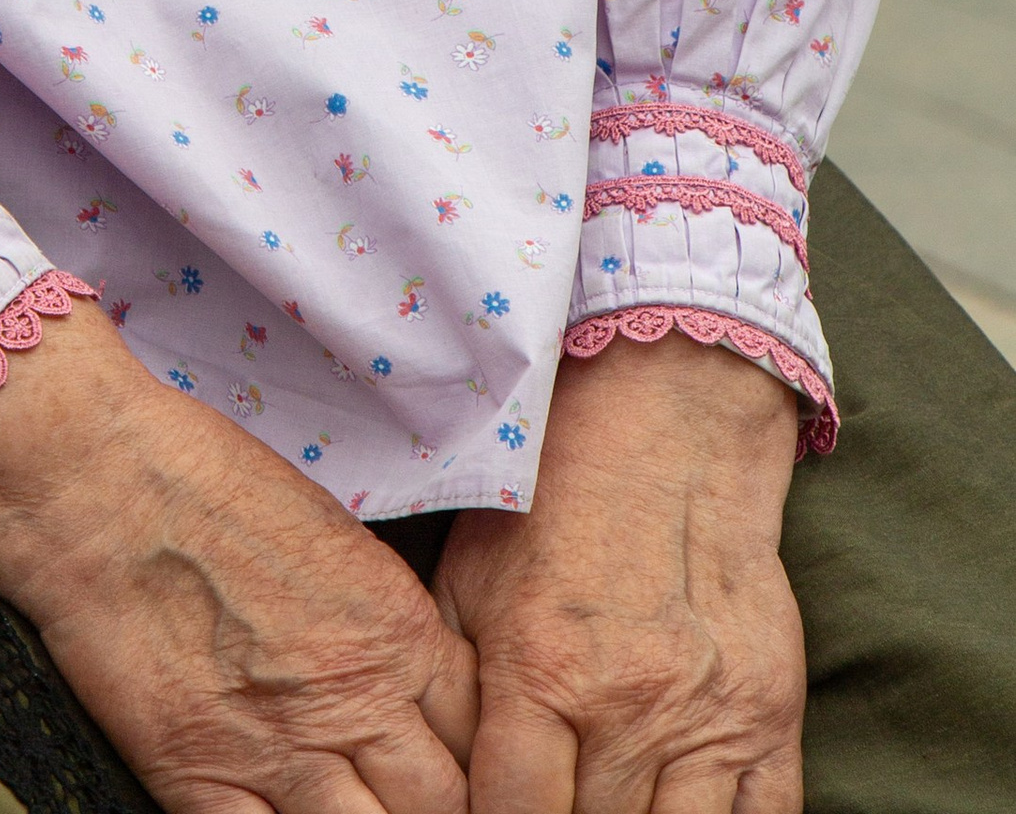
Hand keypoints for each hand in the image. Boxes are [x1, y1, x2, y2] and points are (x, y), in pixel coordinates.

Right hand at [0, 297, 475, 809]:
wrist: (93, 480)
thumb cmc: (201, 480)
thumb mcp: (330, 534)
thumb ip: (380, 622)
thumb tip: (405, 681)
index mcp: (397, 629)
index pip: (481, 736)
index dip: (473, 762)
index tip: (448, 765)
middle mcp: (354, 700)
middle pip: (440, 806)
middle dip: (430, 808)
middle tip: (402, 793)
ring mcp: (279, 752)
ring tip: (347, 808)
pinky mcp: (199, 780)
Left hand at [434, 332, 803, 812]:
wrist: (667, 434)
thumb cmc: (554, 509)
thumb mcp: (469, 581)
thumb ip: (453, 688)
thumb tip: (441, 773)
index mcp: (541, 668)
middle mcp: (628, 703)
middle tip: (553, 796)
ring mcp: (708, 717)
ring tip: (609, 799)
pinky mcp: (770, 717)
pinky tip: (677, 812)